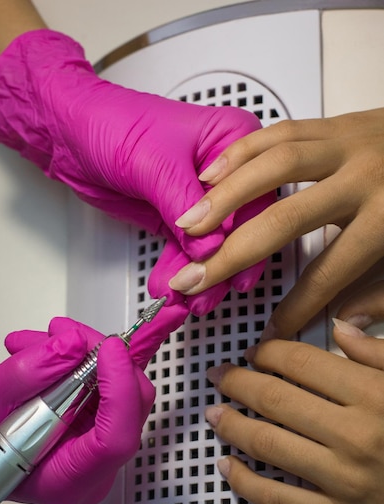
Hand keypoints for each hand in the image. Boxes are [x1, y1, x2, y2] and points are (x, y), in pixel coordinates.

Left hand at [0, 29, 271, 313]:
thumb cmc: (113, 123)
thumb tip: (211, 248)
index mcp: (233, 140)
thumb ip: (185, 207)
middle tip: (205, 293)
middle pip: (237, 226)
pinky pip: (187, 251)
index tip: (228, 266)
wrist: (70, 134)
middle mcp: (225, 171)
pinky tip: (173, 288)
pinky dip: (180, 272)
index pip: (253, 195)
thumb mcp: (155, 163)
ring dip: (199, 276)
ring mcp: (202, 198)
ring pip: (212, 246)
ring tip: (187, 299)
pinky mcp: (179, 218)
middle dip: (220, 264)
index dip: (243, 235)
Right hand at [0, 304, 186, 503]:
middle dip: (98, 357)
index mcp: (67, 480)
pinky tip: (49, 350)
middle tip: (65, 333)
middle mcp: (93, 467)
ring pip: (121, 387)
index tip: (107, 351)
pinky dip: (81, 359)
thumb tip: (70, 345)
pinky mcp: (99, 424)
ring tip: (38, 343)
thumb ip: (25, 375)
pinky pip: (108, 383)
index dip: (119, 389)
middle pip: (128, 405)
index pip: (116, 439)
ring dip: (85, 352)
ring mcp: (99, 444)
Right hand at [170, 108, 383, 335]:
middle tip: (194, 278)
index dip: (295, 307)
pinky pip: (280, 131)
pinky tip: (212, 173)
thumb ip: (383, 291)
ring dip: (224, 196)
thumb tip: (344, 323)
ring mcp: (347, 144)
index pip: (328, 274)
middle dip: (232, 254)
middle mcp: (363, 178)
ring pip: (274, 167)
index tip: (269, 330)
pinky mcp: (337, 123)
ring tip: (189, 223)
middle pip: (284, 221)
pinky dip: (242, 152)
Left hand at [204, 282, 383, 503]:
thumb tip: (341, 328)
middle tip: (219, 376)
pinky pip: (278, 499)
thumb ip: (379, 356)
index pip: (303, 364)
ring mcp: (344, 482)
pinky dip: (244, 482)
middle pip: (276, 399)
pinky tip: (227, 466)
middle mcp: (355, 437)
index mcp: (374, 397)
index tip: (253, 352)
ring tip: (214, 414)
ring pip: (268, 444)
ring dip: (232, 425)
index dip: (269, 353)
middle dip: (238, 383)